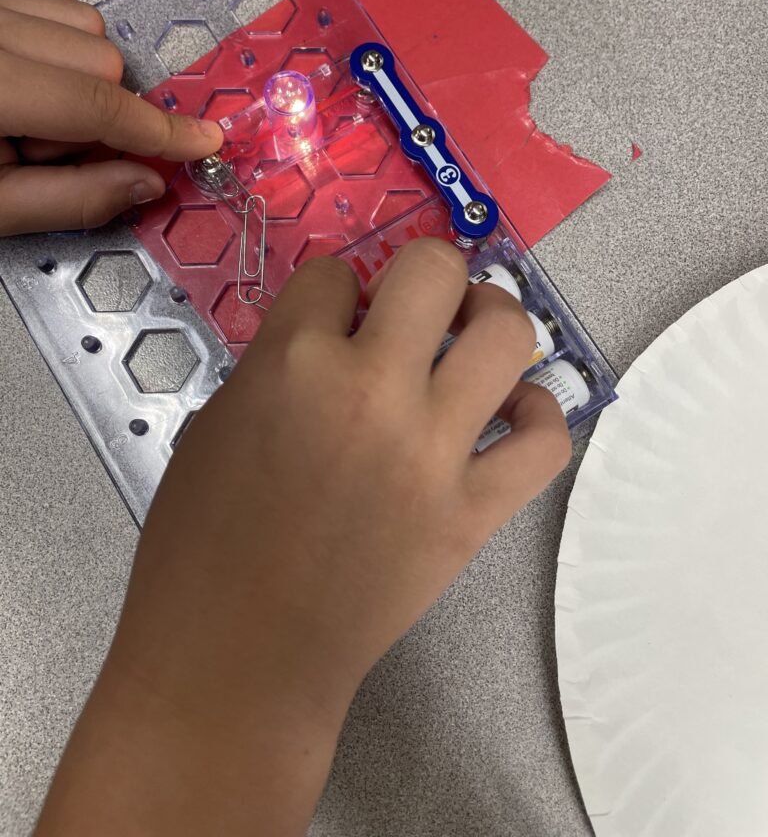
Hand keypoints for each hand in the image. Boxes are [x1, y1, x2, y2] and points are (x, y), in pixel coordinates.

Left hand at [0, 0, 221, 235]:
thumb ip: (67, 199)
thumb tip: (144, 182)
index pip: (98, 105)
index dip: (159, 131)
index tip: (202, 142)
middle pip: (100, 57)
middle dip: (101, 114)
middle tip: (49, 155)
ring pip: (81, 21)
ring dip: (81, 76)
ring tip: (24, 118)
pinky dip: (60, 34)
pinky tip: (31, 73)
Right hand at [35, 239, 570, 836]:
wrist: (240, 654)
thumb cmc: (201, 545)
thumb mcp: (214, 426)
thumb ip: (275, 368)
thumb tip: (332, 341)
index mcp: (292, 363)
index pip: (335, 272)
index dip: (335, 288)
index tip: (337, 315)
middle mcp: (372, 389)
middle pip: (434, 270)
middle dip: (424, 274)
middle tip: (418, 306)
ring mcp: (433, 450)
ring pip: (507, 336)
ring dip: (493, 320)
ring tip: (476, 335)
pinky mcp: (474, 511)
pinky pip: (544, 441)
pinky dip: (538, 415)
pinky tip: (511, 413)